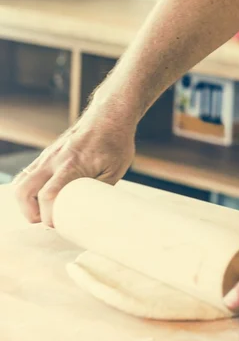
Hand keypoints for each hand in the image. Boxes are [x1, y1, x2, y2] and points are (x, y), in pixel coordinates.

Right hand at [11, 105, 135, 226]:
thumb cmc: (115, 142)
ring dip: (25, 202)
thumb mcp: (115, 170)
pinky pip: (26, 174)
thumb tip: (91, 212)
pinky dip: (28, 190)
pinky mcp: (46, 155)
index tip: (57, 224)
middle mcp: (54, 160)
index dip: (48, 214)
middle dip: (30, 212)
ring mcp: (47, 156)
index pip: (49, 194)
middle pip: (24, 191)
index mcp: (72, 164)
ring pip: (20, 183)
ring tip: (43, 211)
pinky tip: (41, 197)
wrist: (110, 116)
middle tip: (47, 220)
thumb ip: (99, 191)